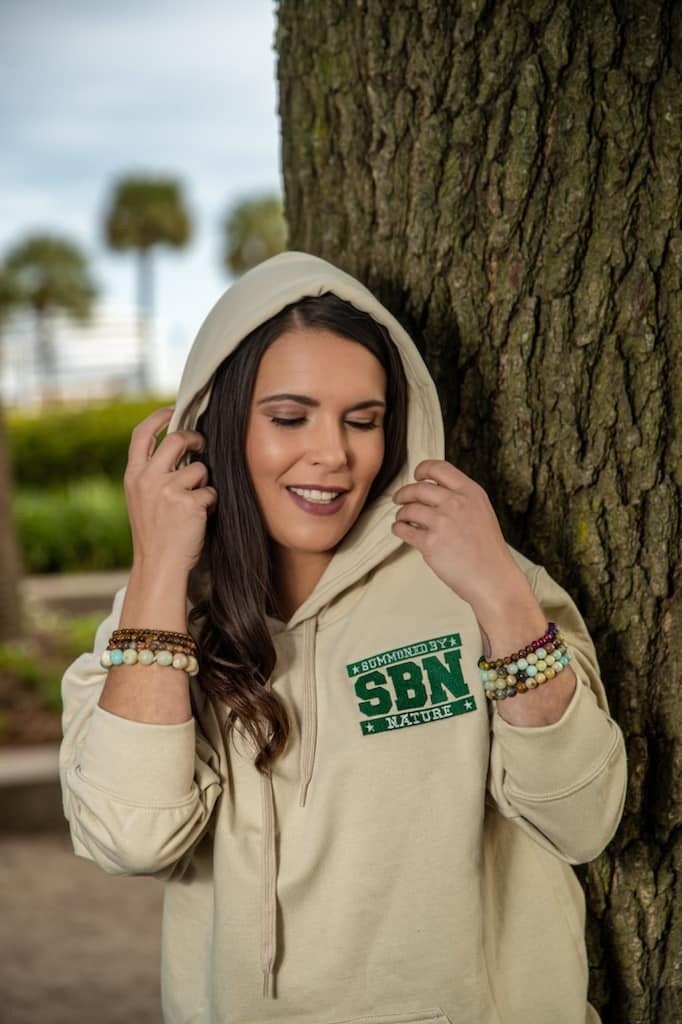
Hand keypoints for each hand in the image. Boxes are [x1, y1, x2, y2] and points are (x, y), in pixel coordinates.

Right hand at [123, 407, 217, 576]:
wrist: (158, 564)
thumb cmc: (154, 532)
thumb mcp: (141, 498)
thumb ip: (152, 473)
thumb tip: (177, 445)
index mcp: (133, 476)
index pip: (142, 434)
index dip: (159, 417)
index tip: (173, 410)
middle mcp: (148, 479)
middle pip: (177, 439)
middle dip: (195, 439)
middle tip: (202, 444)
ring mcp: (168, 490)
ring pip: (199, 468)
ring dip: (203, 483)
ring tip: (194, 503)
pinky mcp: (189, 503)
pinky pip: (210, 492)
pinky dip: (210, 503)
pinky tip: (200, 517)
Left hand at [391, 459, 525, 618]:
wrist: (493, 578)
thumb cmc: (488, 551)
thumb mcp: (481, 513)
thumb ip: (461, 499)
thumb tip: (434, 492)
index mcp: (470, 493)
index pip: (439, 468)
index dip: (423, 469)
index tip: (416, 475)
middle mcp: (456, 503)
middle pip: (418, 488)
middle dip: (404, 493)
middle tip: (399, 498)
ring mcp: (442, 522)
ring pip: (408, 509)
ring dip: (400, 513)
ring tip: (401, 518)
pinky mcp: (430, 543)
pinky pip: (404, 530)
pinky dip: (398, 529)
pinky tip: (399, 530)